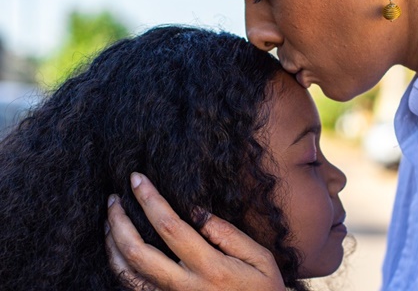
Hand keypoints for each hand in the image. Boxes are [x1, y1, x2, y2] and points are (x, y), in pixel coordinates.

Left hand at [105, 172, 285, 290]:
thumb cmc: (265, 290)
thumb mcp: (260, 257)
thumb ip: (227, 233)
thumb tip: (196, 211)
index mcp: (210, 267)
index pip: (170, 227)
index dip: (150, 200)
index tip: (137, 179)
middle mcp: (185, 286)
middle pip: (138, 252)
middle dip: (120, 221)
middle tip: (114, 198)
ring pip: (127, 273)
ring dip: (113, 244)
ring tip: (111, 219)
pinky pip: (133, 287)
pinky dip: (119, 266)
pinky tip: (118, 248)